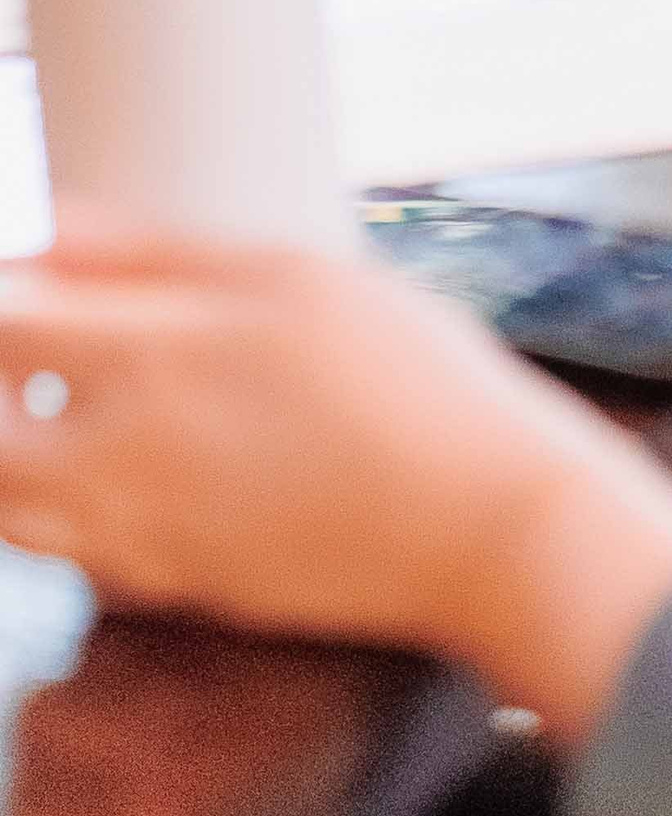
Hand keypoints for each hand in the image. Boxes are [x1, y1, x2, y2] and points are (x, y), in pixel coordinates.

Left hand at [0, 224, 671, 743]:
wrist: (480, 520)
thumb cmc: (411, 380)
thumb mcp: (295, 275)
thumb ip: (157, 250)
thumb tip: (50, 228)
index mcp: (151, 361)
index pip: (2, 325)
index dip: (7, 292)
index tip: (32, 276)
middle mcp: (120, 462)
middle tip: (37, 341)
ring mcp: (141, 538)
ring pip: (10, 510)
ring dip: (14, 452)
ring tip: (69, 401)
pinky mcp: (175, 587)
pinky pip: (73, 554)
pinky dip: (68, 509)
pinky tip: (133, 464)